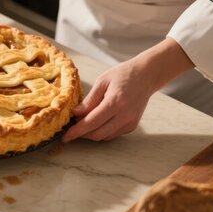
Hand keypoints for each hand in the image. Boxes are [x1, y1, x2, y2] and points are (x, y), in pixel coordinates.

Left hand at [62, 37, 193, 141]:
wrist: (147, 75)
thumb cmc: (123, 74)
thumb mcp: (102, 81)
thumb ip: (89, 100)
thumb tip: (75, 114)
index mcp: (116, 102)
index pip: (92, 122)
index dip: (76, 131)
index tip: (65, 137)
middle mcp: (125, 115)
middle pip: (97, 133)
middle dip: (81, 134)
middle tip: (70, 129)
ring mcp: (130, 122)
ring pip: (104, 136)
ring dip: (90, 134)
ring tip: (80, 124)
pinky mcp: (132, 126)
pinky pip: (112, 134)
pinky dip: (101, 132)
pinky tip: (95, 123)